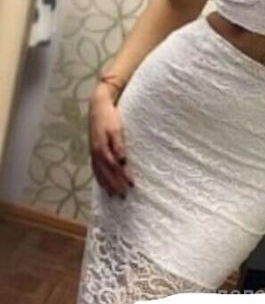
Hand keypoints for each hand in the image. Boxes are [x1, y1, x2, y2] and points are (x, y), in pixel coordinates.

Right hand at [88, 83, 134, 197]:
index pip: (114, 168)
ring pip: (99, 173)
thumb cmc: (109, 117)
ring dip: (107, 185)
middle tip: (124, 197)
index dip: (122, 177)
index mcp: (102, 149)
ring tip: (113, 196)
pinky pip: (95, 169)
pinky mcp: (93, 150)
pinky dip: (99, 178)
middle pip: (106, 173)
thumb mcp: (116, 129)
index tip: (132, 185)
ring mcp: (93, 152)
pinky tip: (103, 184)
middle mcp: (96, 153)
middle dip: (115, 185)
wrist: (98, 106)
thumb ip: (119, 146)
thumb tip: (123, 162)